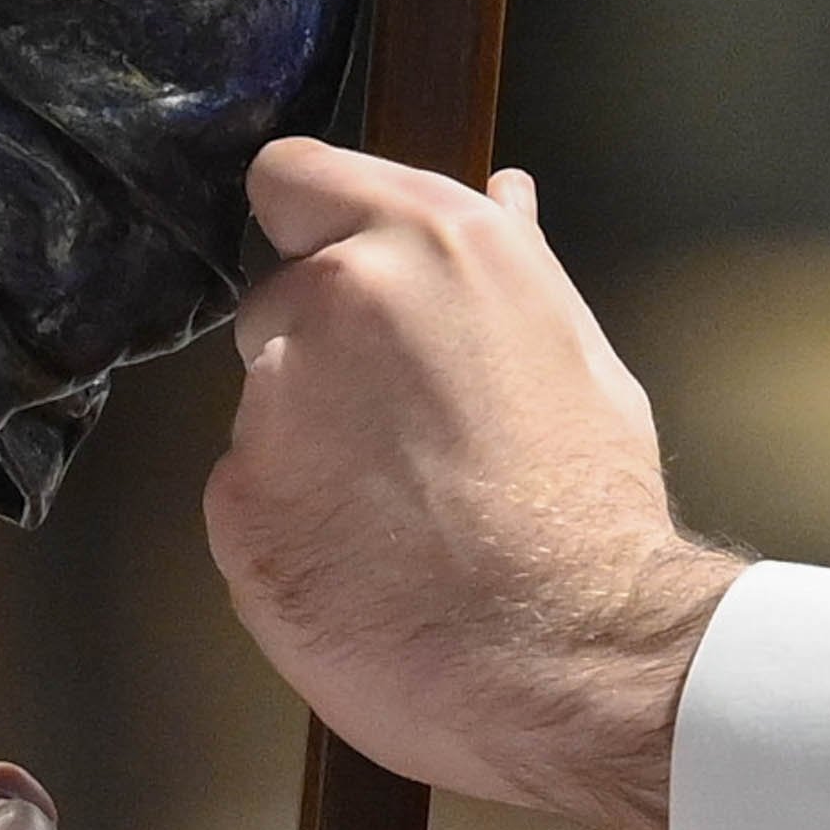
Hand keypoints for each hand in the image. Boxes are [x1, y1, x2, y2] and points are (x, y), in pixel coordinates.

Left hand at [208, 145, 733, 829]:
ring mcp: (273, 398)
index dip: (308, 225)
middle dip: (320, 355)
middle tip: (402, 434)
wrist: (575, 652)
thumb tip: (501, 192)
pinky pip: (248, 497)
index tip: (330, 268)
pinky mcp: (235, 499)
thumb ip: (511, 266)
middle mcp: (336, 296)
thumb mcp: (577, 352)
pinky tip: (366, 566)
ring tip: (399, 518)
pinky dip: (290, 528)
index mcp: (426, 242)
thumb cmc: (593, 504)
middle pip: (276, 302)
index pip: (292, 176)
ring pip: (264, 408)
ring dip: (306, 448)